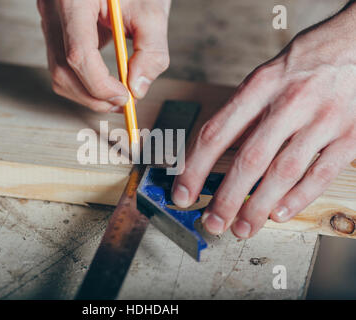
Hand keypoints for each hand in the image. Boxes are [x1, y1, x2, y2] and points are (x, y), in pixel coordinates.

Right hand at [37, 0, 170, 111]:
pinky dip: (84, 79)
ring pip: (58, 71)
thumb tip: (138, 89)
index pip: (78, 54)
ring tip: (117, 94)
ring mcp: (49, 18)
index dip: (100, 85)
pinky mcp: (55, 26)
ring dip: (87, 92)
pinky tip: (107, 78)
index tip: (125, 97)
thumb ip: (151, 51)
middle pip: (62, 69)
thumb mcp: (152, 10)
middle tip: (123, 104)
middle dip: (92, 96)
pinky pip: (62, 62)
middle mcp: (53, 9)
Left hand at [171, 3, 355, 238]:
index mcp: (260, 86)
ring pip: (284, 172)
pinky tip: (279, 214)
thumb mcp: (264, 77)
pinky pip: (320, 173)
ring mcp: (323, 118)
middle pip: (250, 159)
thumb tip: (210, 156)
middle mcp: (290, 102)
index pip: (216, 133)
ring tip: (241, 228)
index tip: (182, 194)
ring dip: (258, 206)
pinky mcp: (351, 134)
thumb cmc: (303, 64)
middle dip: (226, 198)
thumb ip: (241, 115)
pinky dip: (298, 198)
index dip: (195, 169)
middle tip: (211, 223)